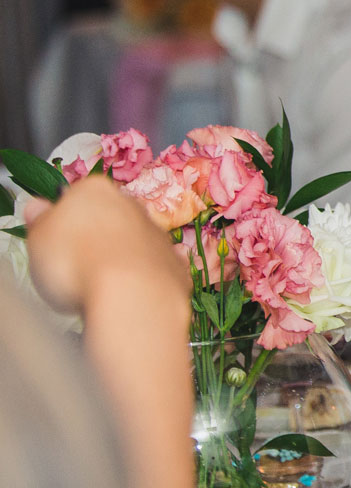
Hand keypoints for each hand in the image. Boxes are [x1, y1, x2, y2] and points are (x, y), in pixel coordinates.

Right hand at [23, 176, 186, 315]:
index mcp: (95, 190)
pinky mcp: (176, 266)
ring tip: (100, 286)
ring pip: (133, 243)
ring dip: (120, 259)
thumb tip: (39, 208)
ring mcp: (159, 235)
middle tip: (74, 268)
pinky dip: (145, 279)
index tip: (55, 244)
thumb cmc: (75, 263)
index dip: (63, 222)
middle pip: (107, 218)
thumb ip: (40, 219)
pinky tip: (131, 293)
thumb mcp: (38, 237)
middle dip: (94, 239)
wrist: (131, 297)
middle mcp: (132, 206)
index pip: (75, 197)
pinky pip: (155, 269)